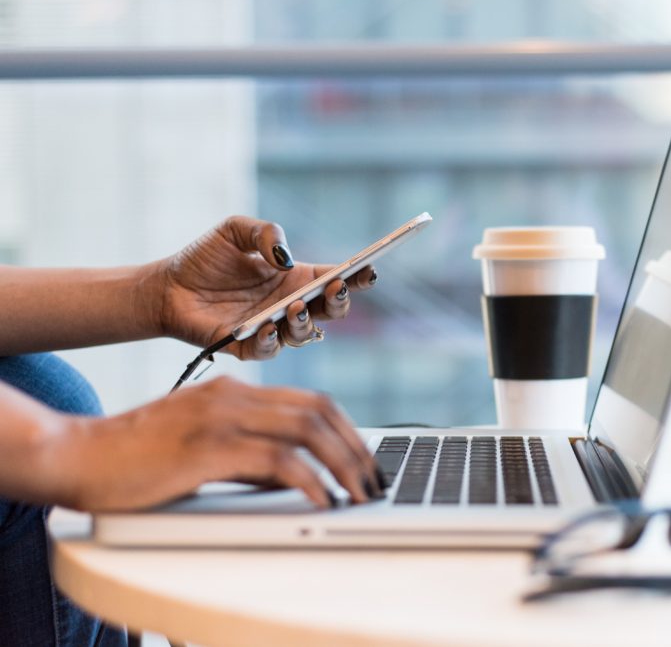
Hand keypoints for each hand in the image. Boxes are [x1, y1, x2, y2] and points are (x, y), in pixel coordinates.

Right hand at [49, 377, 383, 511]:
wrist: (77, 455)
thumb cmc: (137, 458)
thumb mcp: (203, 446)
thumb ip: (248, 453)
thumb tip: (294, 477)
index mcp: (234, 390)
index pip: (311, 400)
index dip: (348, 430)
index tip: (365, 460)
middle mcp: (233, 395)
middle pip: (319, 411)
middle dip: (356, 448)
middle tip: (373, 481)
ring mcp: (220, 417)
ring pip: (307, 430)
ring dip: (343, 464)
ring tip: (359, 494)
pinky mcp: (208, 447)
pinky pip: (276, 460)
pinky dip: (309, 480)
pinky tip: (322, 500)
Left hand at [152, 216, 377, 359]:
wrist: (166, 287)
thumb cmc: (205, 258)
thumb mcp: (235, 230)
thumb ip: (265, 233)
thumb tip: (285, 258)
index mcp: (296, 278)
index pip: (336, 279)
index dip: (357, 276)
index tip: (368, 269)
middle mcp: (290, 305)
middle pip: (331, 311)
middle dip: (340, 301)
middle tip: (335, 288)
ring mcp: (272, 328)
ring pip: (305, 335)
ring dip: (306, 322)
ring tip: (295, 306)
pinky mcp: (247, 347)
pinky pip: (269, 350)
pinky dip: (272, 340)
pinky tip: (267, 326)